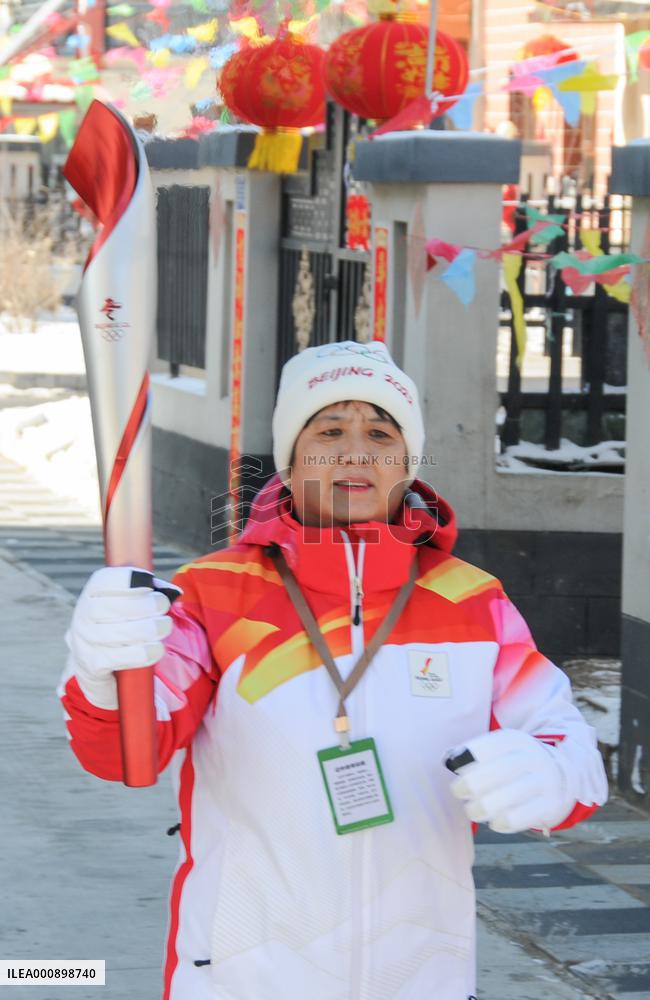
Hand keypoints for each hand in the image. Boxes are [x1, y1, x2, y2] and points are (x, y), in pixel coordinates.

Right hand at [65, 566, 180, 709]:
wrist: (94, 661)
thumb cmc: (118, 622)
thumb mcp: (127, 601)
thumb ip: (148, 591)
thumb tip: (171, 592)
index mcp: (91, 594)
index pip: (103, 581)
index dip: (127, 579)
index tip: (148, 582)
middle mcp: (83, 616)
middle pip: (115, 607)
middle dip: (147, 605)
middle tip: (163, 606)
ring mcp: (86, 641)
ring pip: (123, 633)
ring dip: (151, 629)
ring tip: (164, 626)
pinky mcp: (93, 665)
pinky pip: (124, 658)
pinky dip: (146, 652)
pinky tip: (156, 648)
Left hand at [447, 728, 575, 834]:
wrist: (558, 774)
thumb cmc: (513, 763)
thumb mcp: (498, 750)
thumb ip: (472, 753)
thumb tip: (449, 759)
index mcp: (517, 740)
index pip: (492, 745)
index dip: (469, 756)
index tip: (454, 766)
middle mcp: (533, 758)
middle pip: (503, 770)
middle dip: (473, 783)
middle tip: (458, 791)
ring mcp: (544, 781)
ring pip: (513, 795)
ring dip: (485, 806)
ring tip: (472, 810)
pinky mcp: (550, 805)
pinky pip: (524, 817)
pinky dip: (503, 822)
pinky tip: (493, 822)